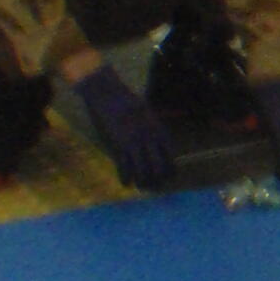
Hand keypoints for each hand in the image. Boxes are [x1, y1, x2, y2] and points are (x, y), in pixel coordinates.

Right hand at [73, 67, 177, 190]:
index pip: (171, 156)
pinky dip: (126, 178)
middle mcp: (149, 138)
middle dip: (158, 180)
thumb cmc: (127, 102)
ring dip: (143, 182)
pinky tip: (126, 183)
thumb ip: (153, 130)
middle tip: (154, 186)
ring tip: (141, 186)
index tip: (169, 178)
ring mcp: (134, 142)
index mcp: (158, 130)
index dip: (171, 170)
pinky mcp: (118, 144)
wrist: (108, 94)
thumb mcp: (147, 114)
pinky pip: (124, 167)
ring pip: (143, 171)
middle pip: (160, 167)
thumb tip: (159, 147)